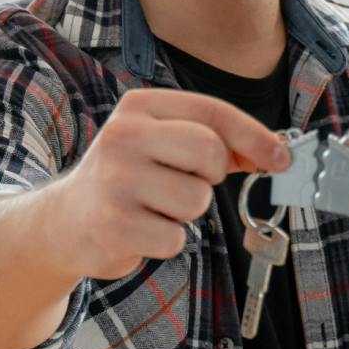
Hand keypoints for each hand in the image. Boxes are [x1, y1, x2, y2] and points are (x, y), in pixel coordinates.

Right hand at [42, 89, 288, 280]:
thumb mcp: (163, 143)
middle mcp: (122, 137)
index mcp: (138, 107)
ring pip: (196, 200)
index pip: (212, 113)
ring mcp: (115, 181)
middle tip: (186, 182)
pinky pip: (175, 238)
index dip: (254, 137)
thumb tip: (277, 153)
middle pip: (209, 152)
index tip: (281, 158)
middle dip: (211, 176)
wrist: (67, 219)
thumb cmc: (128, 177)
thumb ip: (215, 141)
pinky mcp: (113, 225)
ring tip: (154, 208)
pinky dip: (166, 240)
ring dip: (185, 213)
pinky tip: (141, 229)